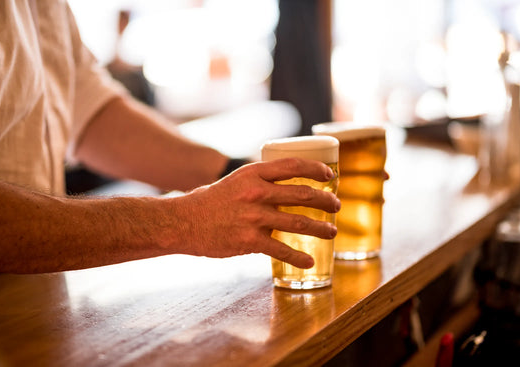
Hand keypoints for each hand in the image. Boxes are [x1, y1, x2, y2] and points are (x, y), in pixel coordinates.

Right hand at [169, 158, 340, 267]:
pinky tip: (309, 262)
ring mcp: (254, 217)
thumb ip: (258, 183)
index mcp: (253, 174)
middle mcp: (256, 192)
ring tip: (332, 232)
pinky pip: (281, 249)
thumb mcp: (235, 182)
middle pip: (302, 194)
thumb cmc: (208, 202)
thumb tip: (283, 188)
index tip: (329, 175)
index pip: (292, 166)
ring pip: (297, 222)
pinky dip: (299, 257)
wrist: (183, 222)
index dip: (315, 169)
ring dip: (320, 228)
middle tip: (336, 205)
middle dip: (325, 200)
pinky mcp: (249, 240)